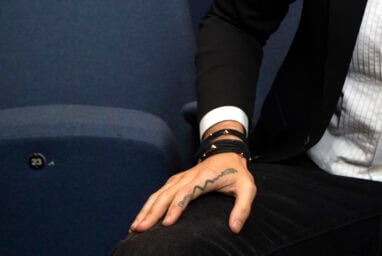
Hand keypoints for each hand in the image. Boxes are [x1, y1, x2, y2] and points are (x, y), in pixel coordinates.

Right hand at [128, 151, 254, 233]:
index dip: (176, 207)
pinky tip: (140, 218)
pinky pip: (158, 194)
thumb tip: (235, 229)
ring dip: (146, 210)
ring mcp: (179, 178)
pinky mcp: (175, 181)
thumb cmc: (237, 173)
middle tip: (140, 229)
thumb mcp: (247, 188)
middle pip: (166, 195)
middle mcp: (188, 177)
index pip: (186, 193)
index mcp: (204, 178)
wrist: (226, 153)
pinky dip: (148, 206)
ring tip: (134, 228)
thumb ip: (243, 208)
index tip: (166, 223)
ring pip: (159, 194)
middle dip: (152, 213)